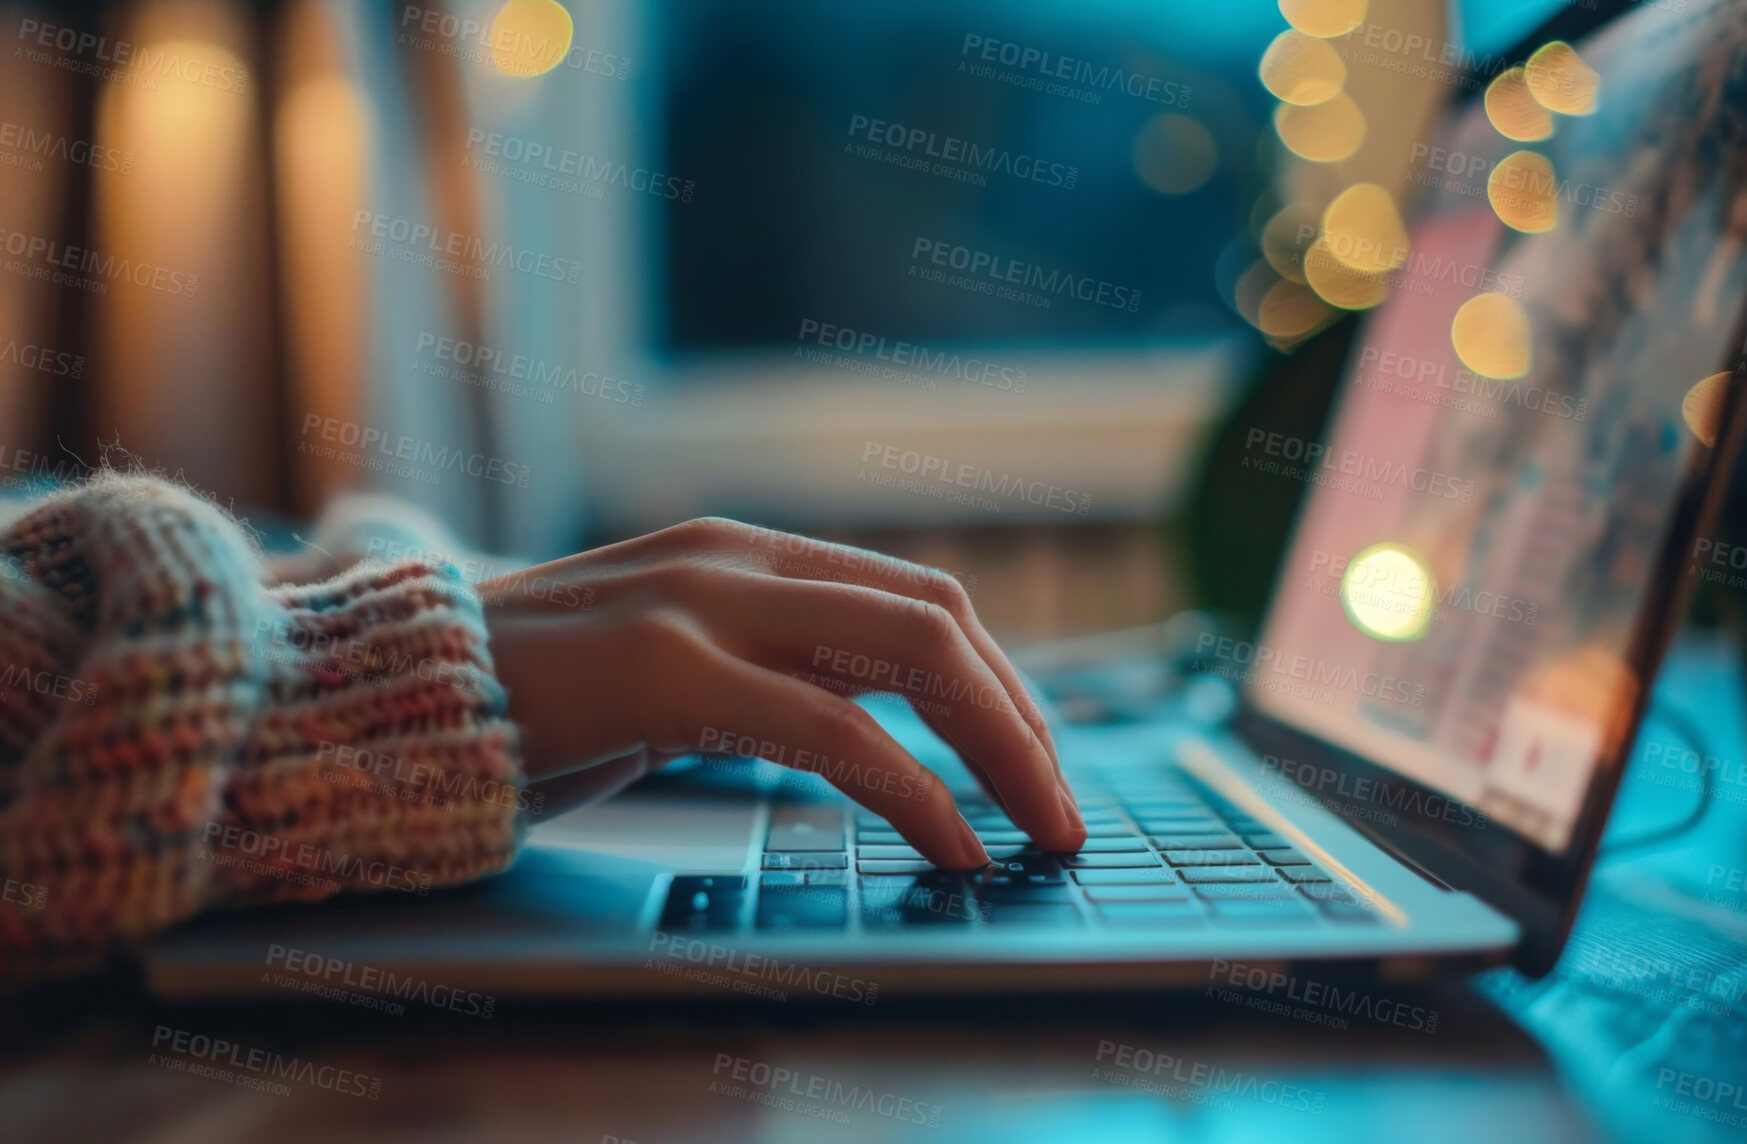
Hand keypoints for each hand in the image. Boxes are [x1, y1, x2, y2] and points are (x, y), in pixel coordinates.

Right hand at [478, 517, 1085, 866]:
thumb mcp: (671, 674)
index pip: (916, 599)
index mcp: (743, 555)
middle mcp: (736, 559)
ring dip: (1000, 748)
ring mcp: (701, 601)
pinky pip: (830, 729)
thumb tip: (880, 728)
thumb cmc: (532, 705)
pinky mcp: (665, 668)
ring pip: (909, 654)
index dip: (999, 682)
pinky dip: (914, 789)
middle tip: (1064, 808)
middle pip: (937, 617)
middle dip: (1023, 717)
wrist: (385, 700)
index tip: (1036, 759)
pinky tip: (952, 841)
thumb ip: (766, 676)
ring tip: (1042, 829)